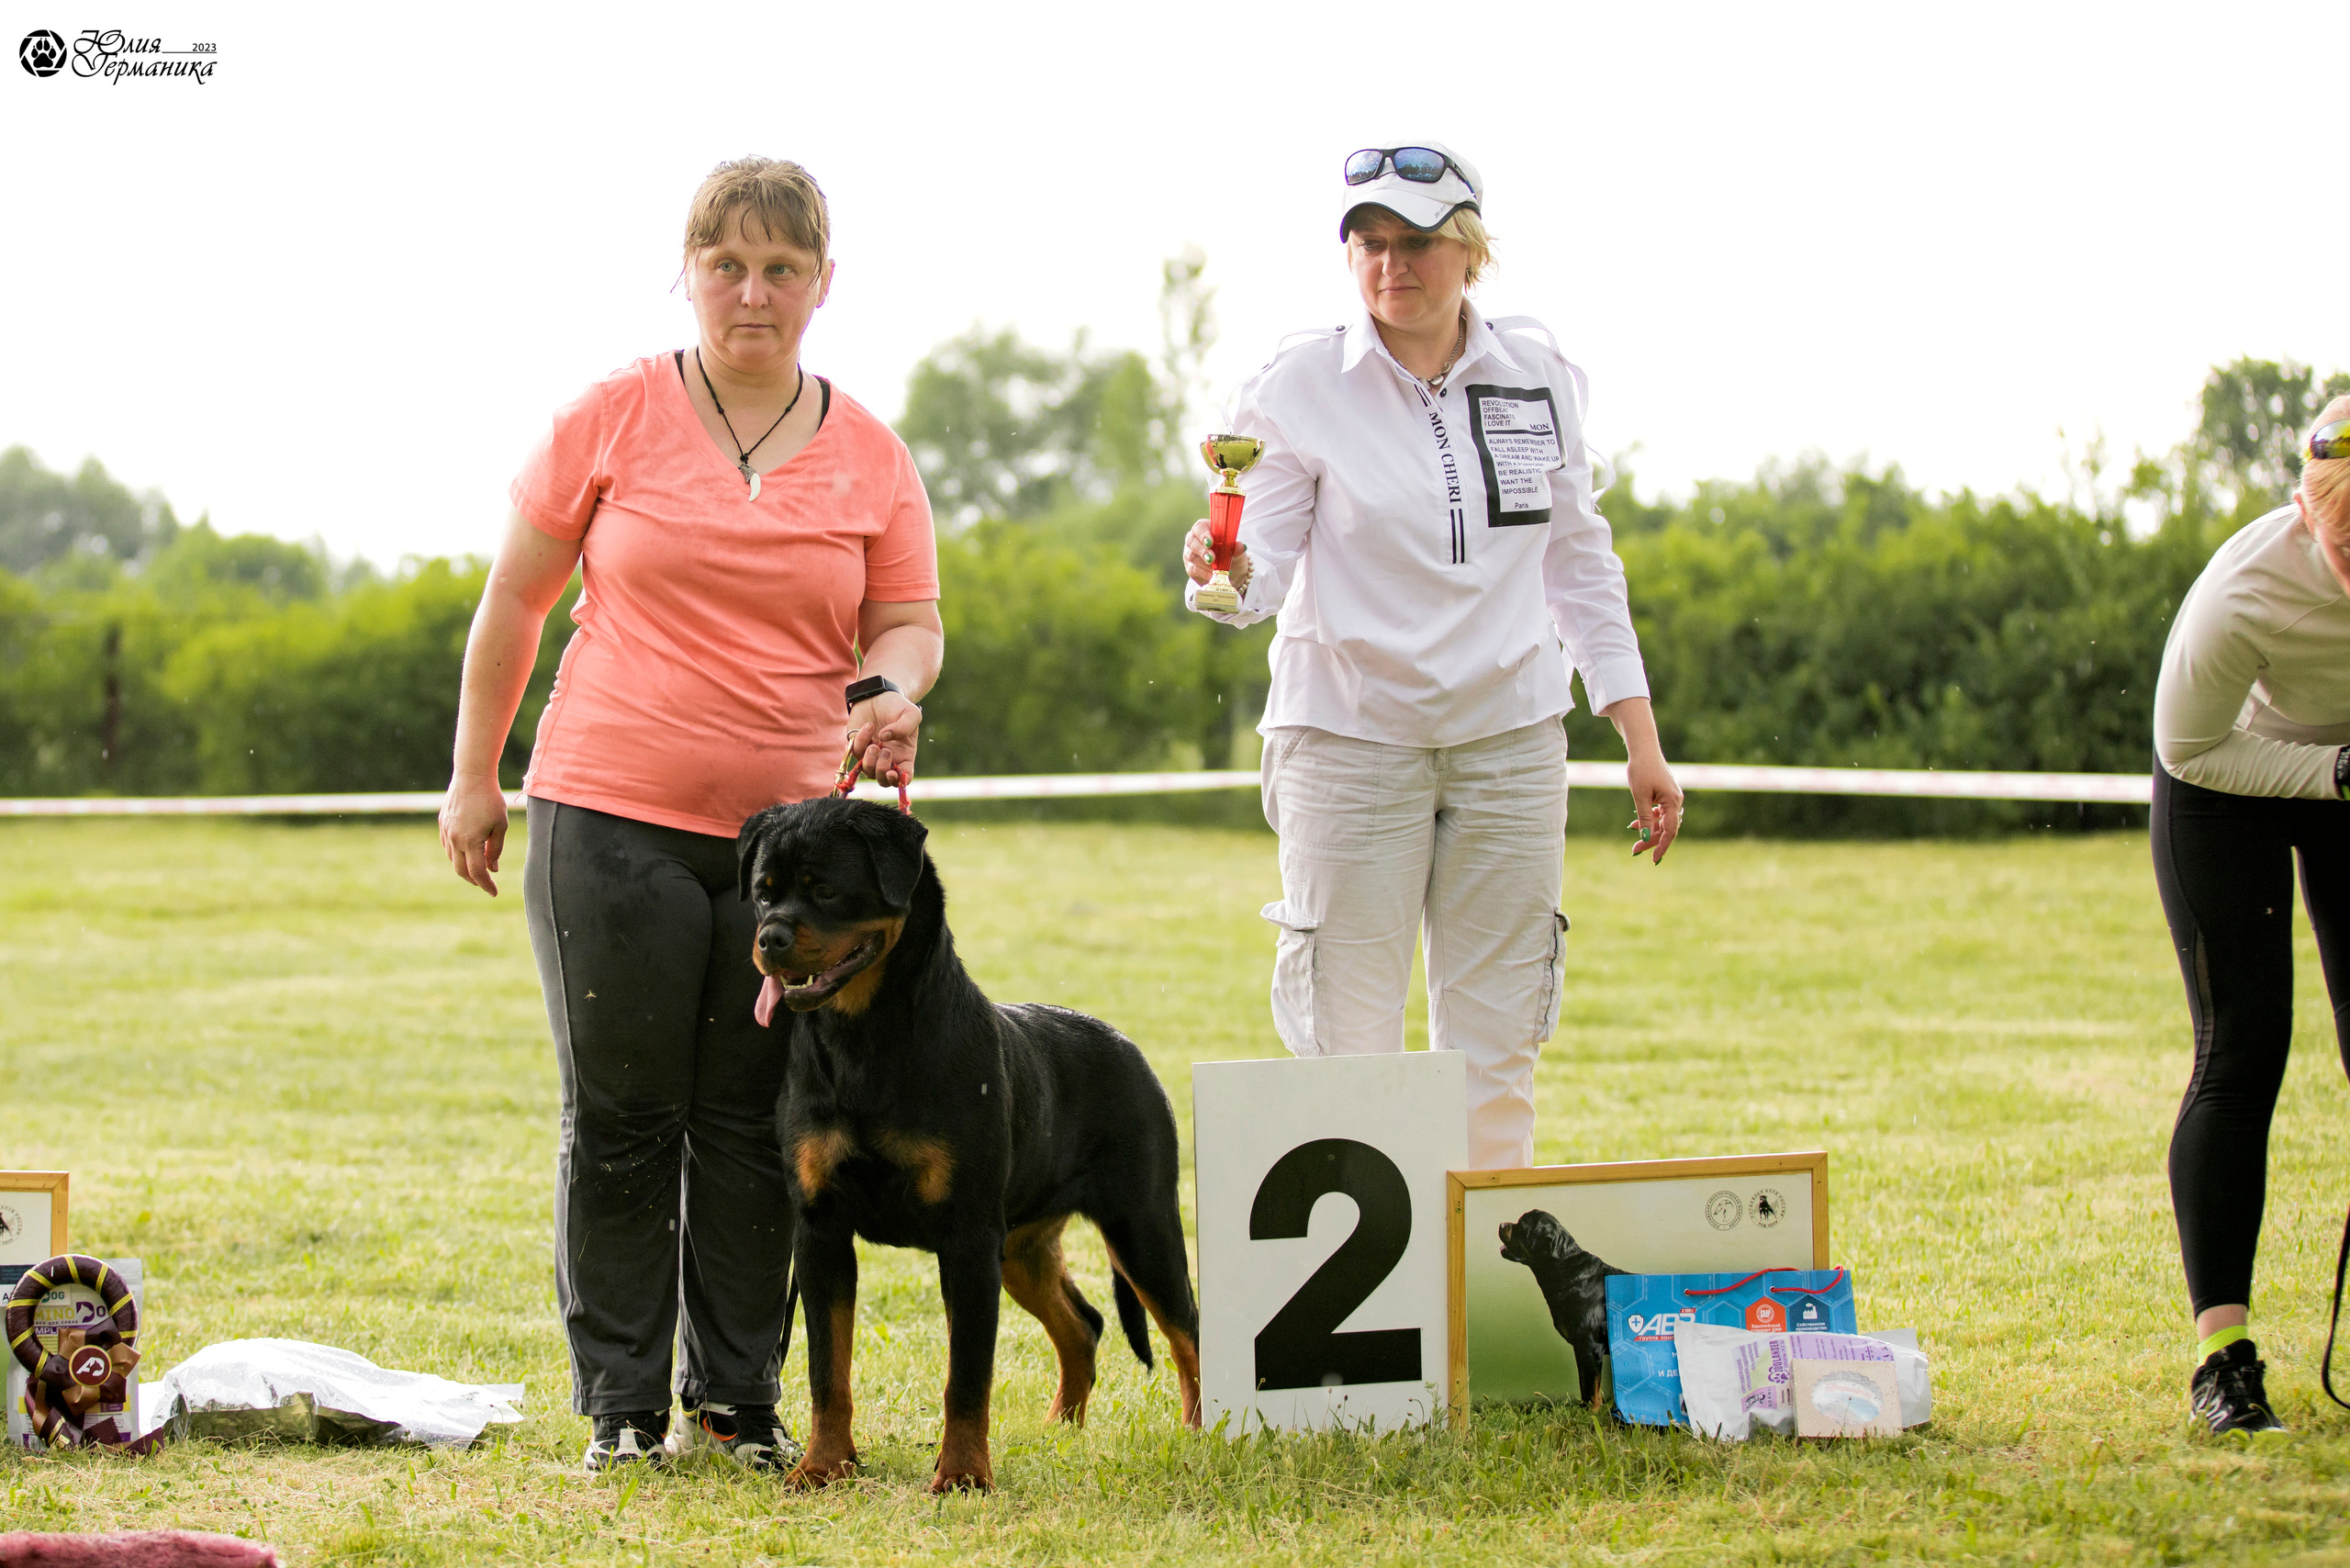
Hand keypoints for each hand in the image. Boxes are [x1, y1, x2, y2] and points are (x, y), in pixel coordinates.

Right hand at [439, 775, 512, 895]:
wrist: (472, 775)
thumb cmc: (491, 799)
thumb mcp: (500, 825)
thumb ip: (495, 849)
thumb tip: (493, 868)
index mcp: (470, 841)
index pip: (477, 872)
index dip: (486, 885)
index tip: (494, 893)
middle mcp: (454, 839)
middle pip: (461, 870)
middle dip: (474, 880)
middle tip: (486, 883)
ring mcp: (446, 831)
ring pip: (452, 858)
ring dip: (464, 867)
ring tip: (479, 867)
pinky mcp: (442, 823)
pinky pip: (447, 846)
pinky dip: (456, 854)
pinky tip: (467, 852)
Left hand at [847, 690, 920, 786]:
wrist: (880, 694)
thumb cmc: (898, 706)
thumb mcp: (911, 714)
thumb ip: (904, 727)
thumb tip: (885, 739)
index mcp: (904, 756)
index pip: (904, 778)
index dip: (898, 781)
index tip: (893, 773)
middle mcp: (888, 759)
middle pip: (883, 780)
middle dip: (882, 770)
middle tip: (885, 752)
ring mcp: (871, 754)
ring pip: (867, 771)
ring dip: (870, 761)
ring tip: (875, 744)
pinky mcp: (857, 746)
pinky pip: (856, 753)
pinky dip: (861, 741)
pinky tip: (869, 726)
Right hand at [1182, 520, 1251, 593]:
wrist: (1232, 573)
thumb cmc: (1232, 556)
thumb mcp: (1237, 552)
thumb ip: (1237, 548)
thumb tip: (1241, 546)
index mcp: (1205, 529)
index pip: (1200, 527)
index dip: (1203, 534)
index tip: (1211, 542)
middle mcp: (1194, 539)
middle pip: (1191, 541)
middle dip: (1202, 550)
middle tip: (1212, 558)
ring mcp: (1190, 553)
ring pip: (1191, 556)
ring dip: (1203, 563)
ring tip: (1215, 569)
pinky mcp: (1190, 567)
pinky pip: (1193, 569)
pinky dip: (1204, 573)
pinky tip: (1212, 575)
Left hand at [1625, 750, 1683, 864]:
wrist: (1643, 749)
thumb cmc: (1641, 770)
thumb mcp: (1640, 796)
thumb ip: (1645, 818)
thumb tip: (1646, 838)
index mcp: (1673, 801)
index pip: (1670, 831)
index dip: (1662, 846)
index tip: (1653, 859)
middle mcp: (1676, 801)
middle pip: (1666, 828)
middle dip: (1651, 840)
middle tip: (1634, 851)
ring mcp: (1671, 798)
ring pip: (1663, 822)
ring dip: (1649, 830)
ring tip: (1633, 835)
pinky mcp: (1665, 795)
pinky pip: (1660, 813)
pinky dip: (1649, 820)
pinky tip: (1635, 823)